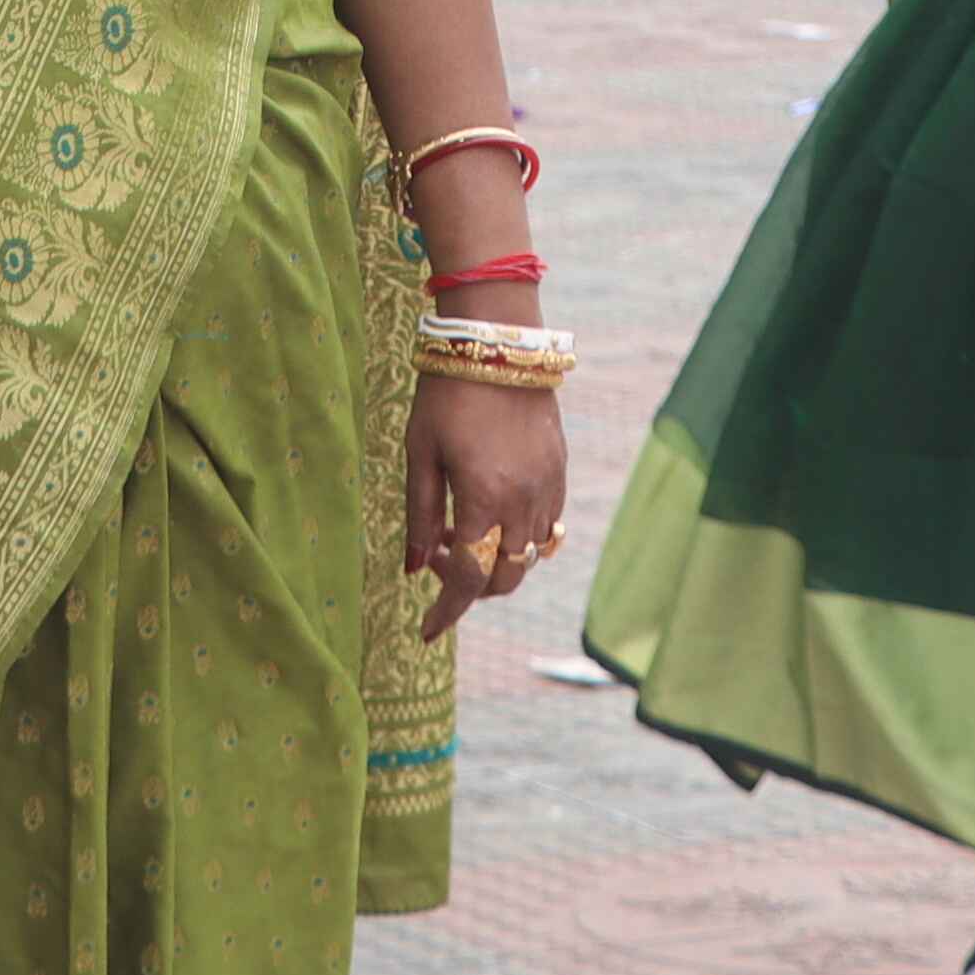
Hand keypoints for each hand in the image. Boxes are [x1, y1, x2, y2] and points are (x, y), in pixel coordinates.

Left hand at [406, 372, 572, 639]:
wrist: (498, 344)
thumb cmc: (447, 396)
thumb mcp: (420, 454)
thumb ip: (418, 516)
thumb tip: (414, 569)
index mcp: (484, 501)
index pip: (467, 580)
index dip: (446, 611)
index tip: (426, 630)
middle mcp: (523, 503)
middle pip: (503, 578)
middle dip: (469, 586)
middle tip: (435, 554)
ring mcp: (548, 489)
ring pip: (528, 558)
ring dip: (494, 561)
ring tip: (458, 526)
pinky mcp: (560, 473)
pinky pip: (547, 528)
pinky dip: (519, 538)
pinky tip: (491, 512)